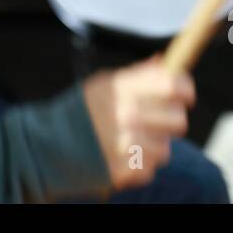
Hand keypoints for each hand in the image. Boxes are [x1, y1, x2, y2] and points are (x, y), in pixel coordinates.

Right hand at [80, 53, 193, 190]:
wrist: (47, 147)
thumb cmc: (81, 113)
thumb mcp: (103, 84)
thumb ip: (137, 75)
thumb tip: (165, 62)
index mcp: (120, 87)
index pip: (172, 84)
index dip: (185, 89)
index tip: (185, 95)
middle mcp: (125, 114)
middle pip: (178, 120)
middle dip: (169, 122)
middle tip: (154, 121)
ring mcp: (124, 144)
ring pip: (166, 149)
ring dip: (153, 146)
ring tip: (131, 141)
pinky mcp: (123, 170)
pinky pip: (151, 168)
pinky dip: (141, 165)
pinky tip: (122, 156)